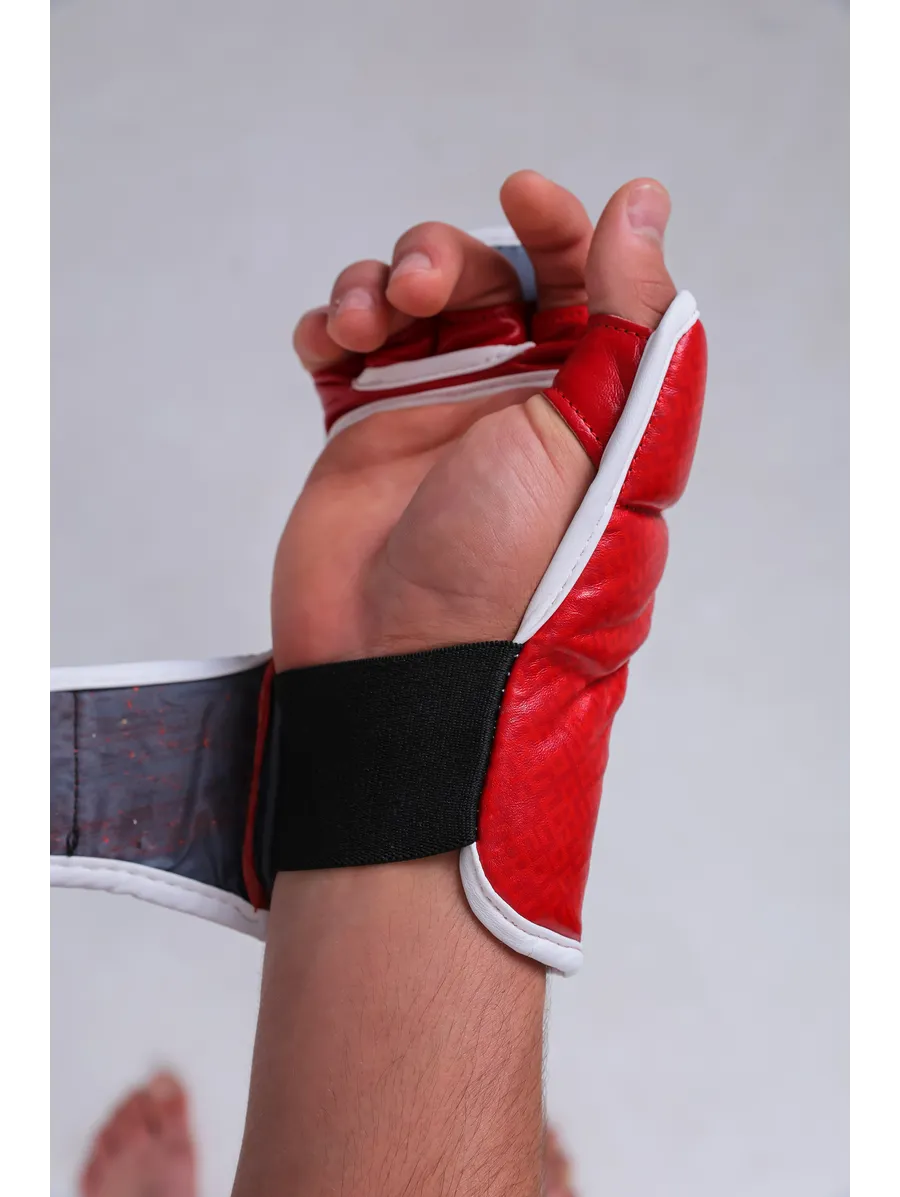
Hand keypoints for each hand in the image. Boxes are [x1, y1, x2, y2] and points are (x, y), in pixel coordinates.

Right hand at [272, 170, 675, 668]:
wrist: (403, 669)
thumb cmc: (511, 573)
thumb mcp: (596, 440)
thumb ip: (631, 320)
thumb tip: (642, 205)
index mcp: (585, 403)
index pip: (582, 283)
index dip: (559, 226)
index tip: (521, 195)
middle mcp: (511, 404)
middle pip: (482, 279)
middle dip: (447, 258)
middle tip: (419, 290)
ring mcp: (432, 418)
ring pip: (406, 302)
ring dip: (378, 283)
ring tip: (362, 324)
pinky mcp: (361, 435)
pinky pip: (343, 350)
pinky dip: (330, 326)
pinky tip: (327, 343)